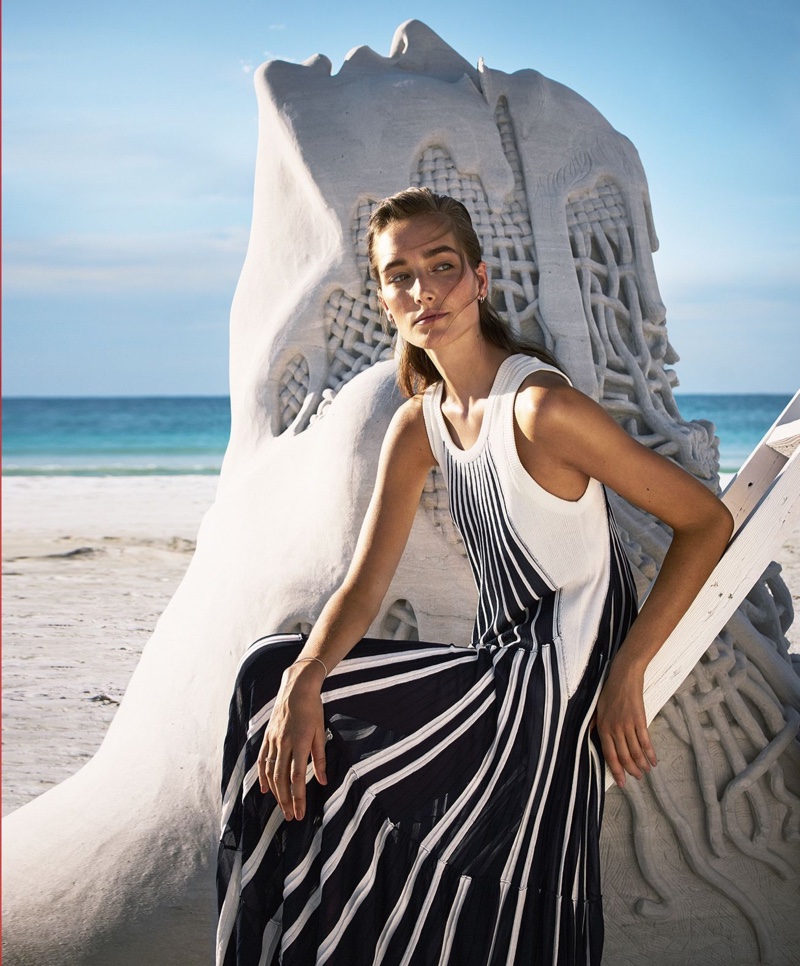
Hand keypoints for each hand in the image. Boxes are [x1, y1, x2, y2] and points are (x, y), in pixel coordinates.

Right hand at [257, 662, 327, 819]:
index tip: (300, 813)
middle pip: (281, 779)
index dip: (298, 797)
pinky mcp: (267, 736)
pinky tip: (264, 789)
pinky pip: (262, 760)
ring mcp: (272, 740)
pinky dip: (262, 776)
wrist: (296, 687)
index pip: (297, 777)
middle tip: (290, 816)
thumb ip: (320, 758)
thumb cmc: (313, 709)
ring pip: (270, 772)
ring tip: (281, 807)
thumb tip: (322, 781)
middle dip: (285, 800)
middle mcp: (283, 743)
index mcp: (299, 742)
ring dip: (275, 793)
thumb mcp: (321, 731)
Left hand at [594, 658, 656, 788]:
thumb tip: (590, 735)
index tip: (622, 783)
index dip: (616, 770)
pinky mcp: (640, 719)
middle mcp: (615, 729)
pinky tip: (654, 760)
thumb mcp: (597, 708)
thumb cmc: (609, 691)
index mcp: (603, 727)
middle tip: (637, 778)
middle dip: (631, 770)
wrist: (624, 676)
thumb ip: (595, 724)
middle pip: (624, 756)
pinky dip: (650, 753)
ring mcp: (628, 725)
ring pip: (636, 751)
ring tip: (646, 771)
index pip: (609, 755)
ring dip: (642, 764)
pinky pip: (645, 741)